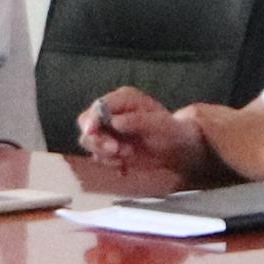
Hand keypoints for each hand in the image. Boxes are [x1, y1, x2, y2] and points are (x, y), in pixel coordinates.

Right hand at [76, 85, 201, 173]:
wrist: (177, 148)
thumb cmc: (171, 131)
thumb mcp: (158, 124)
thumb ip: (136, 121)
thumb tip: (115, 121)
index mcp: (123, 99)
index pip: (98, 107)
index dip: (92, 120)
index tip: (93, 133)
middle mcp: (112, 113)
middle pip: (87, 124)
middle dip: (99, 141)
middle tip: (117, 150)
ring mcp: (109, 130)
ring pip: (90, 142)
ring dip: (106, 153)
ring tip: (128, 154)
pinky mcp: (109, 146)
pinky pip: (99, 156)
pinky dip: (110, 162)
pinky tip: (125, 164)